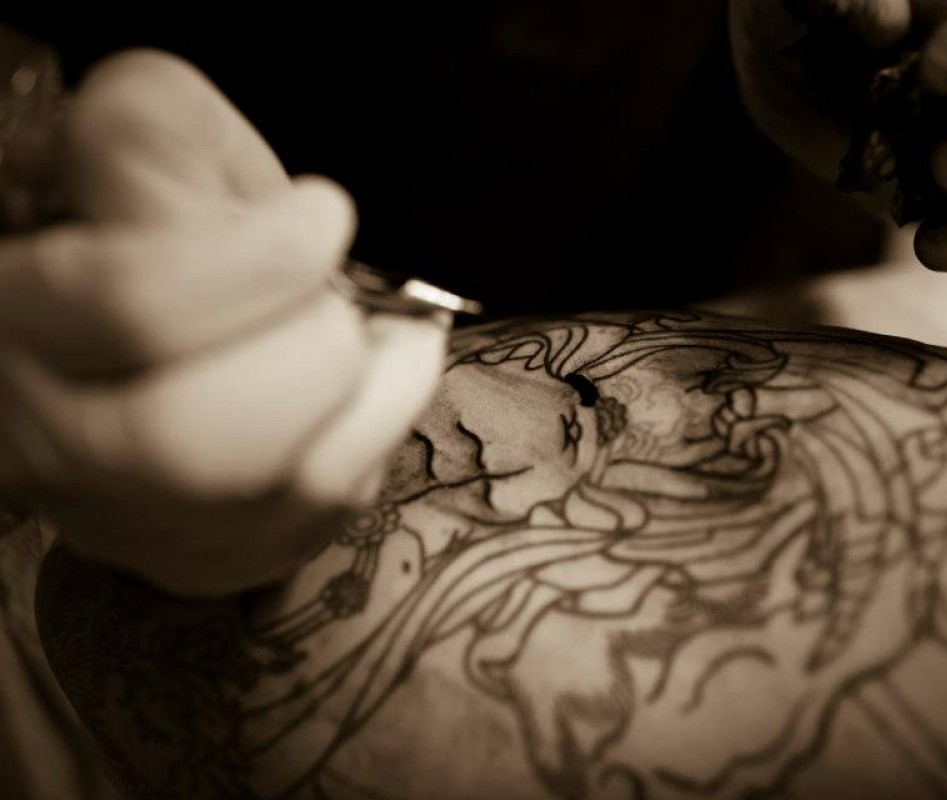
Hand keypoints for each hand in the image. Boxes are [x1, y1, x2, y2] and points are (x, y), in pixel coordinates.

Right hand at [0, 51, 446, 593]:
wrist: (151, 321)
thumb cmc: (151, 222)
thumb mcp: (133, 145)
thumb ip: (152, 140)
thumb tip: (255, 211)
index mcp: (10, 320)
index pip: (129, 308)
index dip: (258, 258)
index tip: (325, 213)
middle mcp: (48, 447)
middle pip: (196, 440)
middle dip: (311, 350)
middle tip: (342, 301)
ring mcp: (127, 523)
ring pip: (283, 493)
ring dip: (373, 397)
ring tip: (391, 336)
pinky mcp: (201, 562)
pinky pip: (323, 521)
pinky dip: (376, 442)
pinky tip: (369, 391)